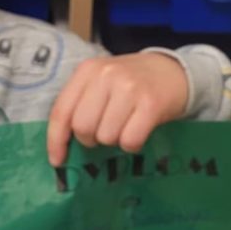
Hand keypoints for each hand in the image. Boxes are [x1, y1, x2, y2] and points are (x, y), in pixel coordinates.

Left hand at [47, 52, 187, 165]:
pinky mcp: (151, 104)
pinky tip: (137, 131)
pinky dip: (132, 144)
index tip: (57, 160)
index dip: (56, 140)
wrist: (174, 72)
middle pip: (82, 127)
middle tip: (103, 132)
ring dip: (114, 140)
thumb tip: (61, 144)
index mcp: (88, 70)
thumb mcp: (101, 81)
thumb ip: (80, 102)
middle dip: (90, 139)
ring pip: (106, 136)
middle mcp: (106, 75)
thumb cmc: (131, 82)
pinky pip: (130, 140)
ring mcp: (129, 88)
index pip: (61, 111)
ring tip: (124, 126)